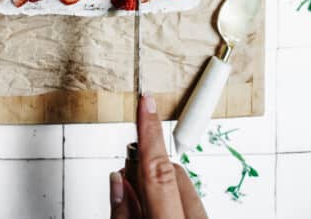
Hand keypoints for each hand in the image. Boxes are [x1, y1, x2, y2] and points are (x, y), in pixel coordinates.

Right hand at [109, 93, 207, 218]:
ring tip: (143, 209)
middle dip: (147, 170)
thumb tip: (118, 181)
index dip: (149, 131)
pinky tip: (159, 214)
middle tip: (126, 184)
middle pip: (171, 173)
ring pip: (183, 186)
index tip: (147, 102)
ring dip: (161, 189)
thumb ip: (122, 214)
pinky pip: (192, 203)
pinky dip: (174, 203)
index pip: (157, 168)